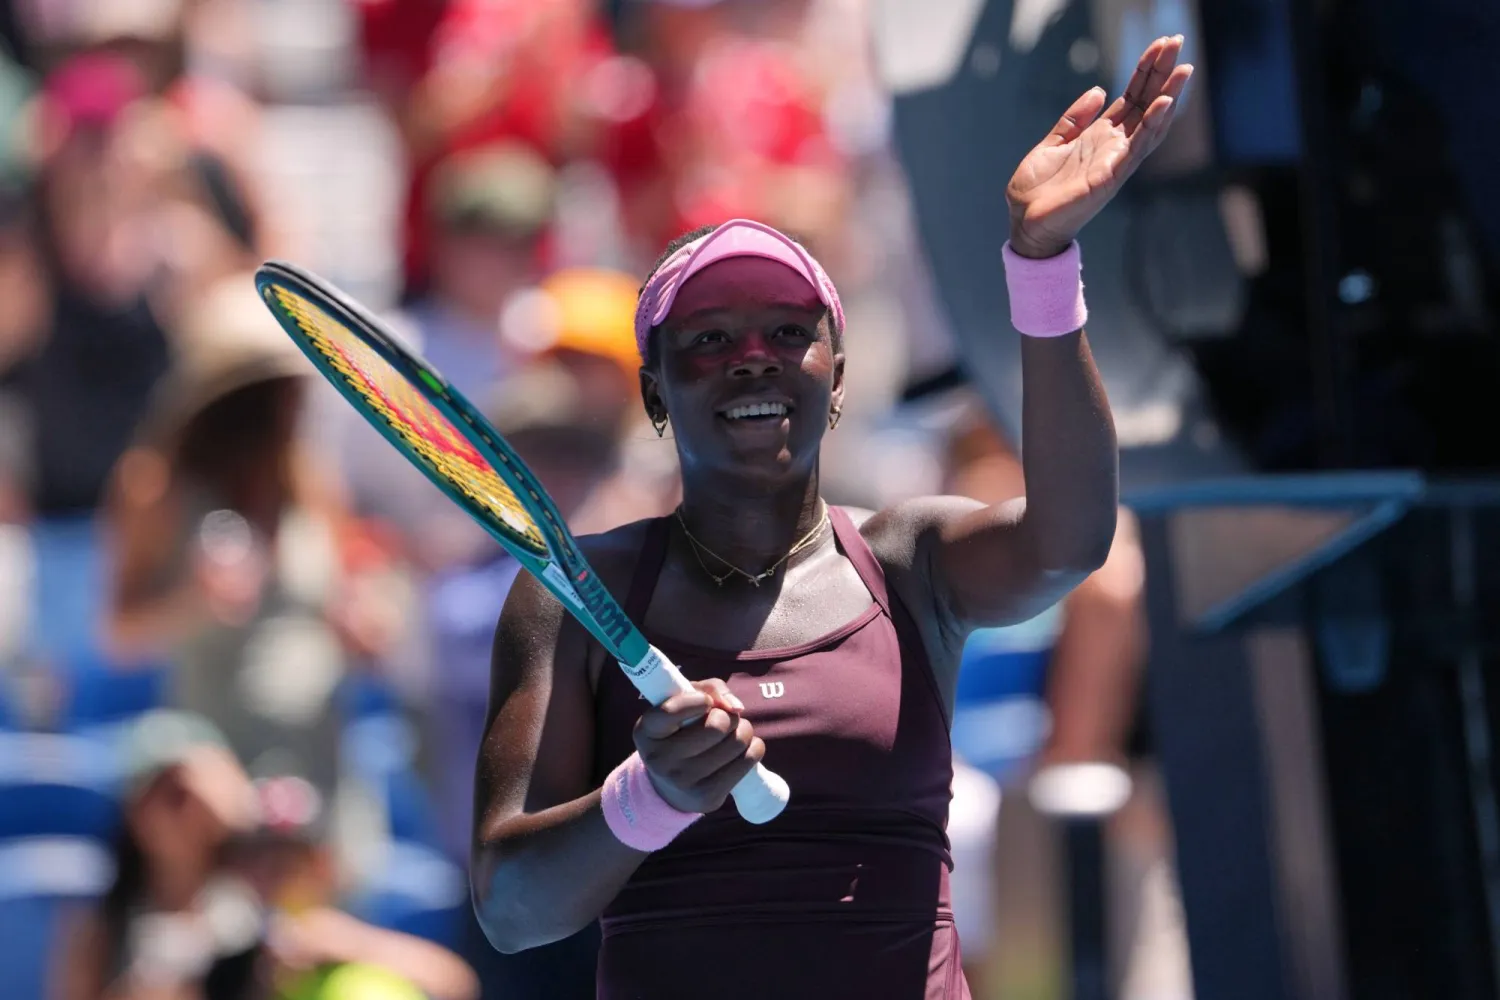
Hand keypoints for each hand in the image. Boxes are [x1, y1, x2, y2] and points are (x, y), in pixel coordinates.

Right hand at [633, 679, 763, 814]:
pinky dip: (754, 748)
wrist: (670, 787)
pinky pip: (748, 761)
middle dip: (729, 716)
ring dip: (744, 730)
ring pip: (736, 742)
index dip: (697, 700)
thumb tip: (736, 706)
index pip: (671, 711)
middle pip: (717, 726)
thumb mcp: (682, 704)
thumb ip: (707, 690)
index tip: (707, 701)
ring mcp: (683, 782)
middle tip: (725, 719)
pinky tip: (742, 749)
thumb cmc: (680, 732)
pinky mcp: (707, 797)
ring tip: (734, 733)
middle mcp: (660, 760)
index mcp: (646, 731)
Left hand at [1006, 35, 1193, 258]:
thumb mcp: (1052, 143)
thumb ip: (1074, 119)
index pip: (1132, 97)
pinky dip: (1151, 126)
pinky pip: (1135, 149)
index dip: (1146, 71)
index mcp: (1101, 136)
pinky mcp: (1108, 178)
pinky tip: (1163, 104)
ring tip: (1182, 70)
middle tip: (1177, 42)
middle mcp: (1114, 147)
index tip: (1162, 44)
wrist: (1025, 224)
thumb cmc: (1037, 191)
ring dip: (1167, 97)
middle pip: (1145, 104)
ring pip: (1149, 125)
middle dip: (1162, 73)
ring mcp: (1114, 162)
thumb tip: (1099, 90)